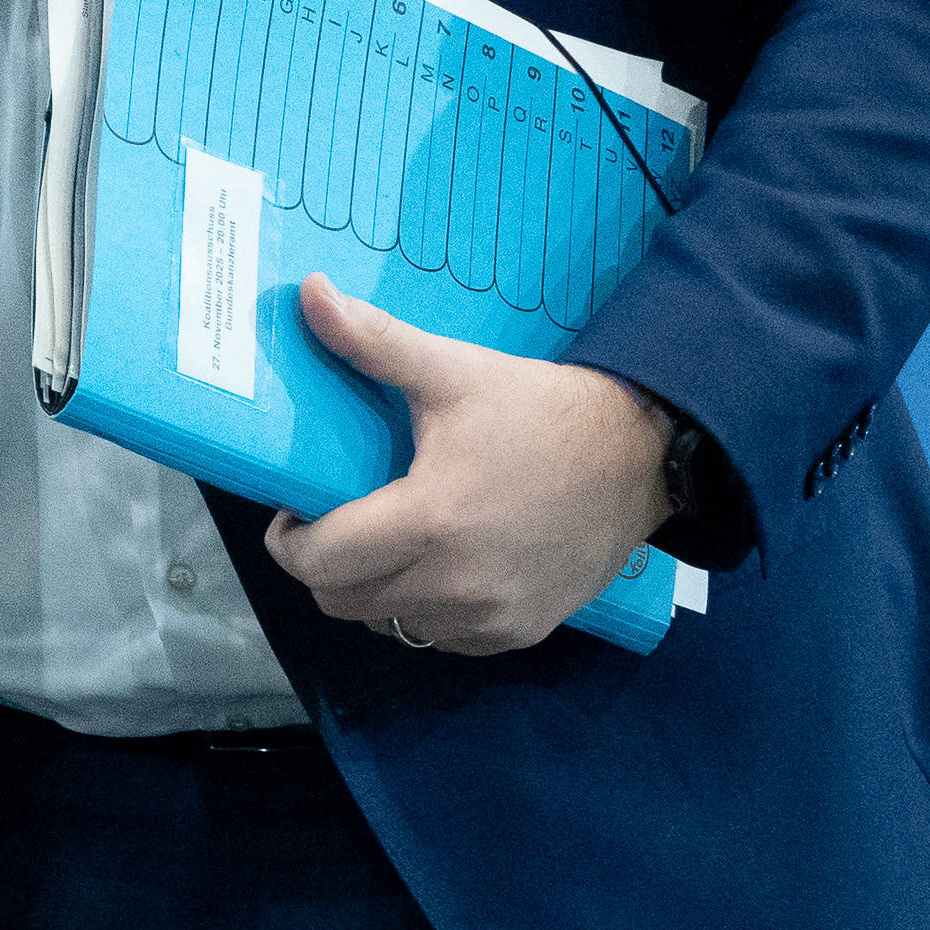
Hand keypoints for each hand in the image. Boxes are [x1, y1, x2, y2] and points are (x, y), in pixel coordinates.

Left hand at [261, 278, 667, 654]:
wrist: (640, 456)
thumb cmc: (541, 411)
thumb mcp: (455, 371)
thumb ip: (374, 341)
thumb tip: (308, 291)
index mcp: (430, 522)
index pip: (319, 564)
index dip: (289, 540)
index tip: (294, 509)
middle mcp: (457, 584)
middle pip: (343, 602)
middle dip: (322, 567)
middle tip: (334, 521)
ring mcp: (493, 616)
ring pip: (391, 625)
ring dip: (373, 591)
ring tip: (383, 541)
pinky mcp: (523, 631)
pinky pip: (444, 638)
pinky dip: (424, 611)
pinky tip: (434, 566)